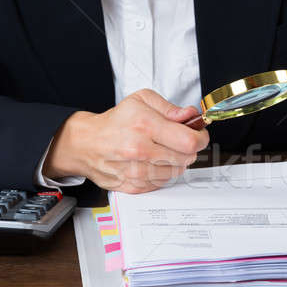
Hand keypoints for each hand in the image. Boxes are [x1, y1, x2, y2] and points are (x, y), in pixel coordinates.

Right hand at [43, 89, 208, 193]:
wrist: (86, 143)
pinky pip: (162, 182)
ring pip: (176, 171)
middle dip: (188, 148)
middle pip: (187, 158)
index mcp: (144, 125)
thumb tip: (190, 116)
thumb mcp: (142, 100)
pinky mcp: (133, 186)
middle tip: (178, 140)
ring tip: (162, 149)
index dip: (200, 137)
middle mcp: (140, 150)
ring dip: (175, 161)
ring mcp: (136, 171)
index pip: (189, 141)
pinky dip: (162, 172)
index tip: (198, 134)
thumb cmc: (116, 121)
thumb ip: (170, 107)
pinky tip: (152, 161)